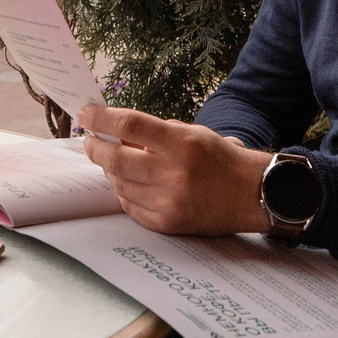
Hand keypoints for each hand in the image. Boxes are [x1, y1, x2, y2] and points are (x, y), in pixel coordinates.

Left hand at [76, 104, 270, 236]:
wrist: (252, 195)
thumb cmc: (221, 160)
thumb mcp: (193, 134)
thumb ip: (156, 133)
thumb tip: (117, 133)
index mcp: (182, 144)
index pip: (129, 125)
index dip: (101, 118)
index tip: (86, 114)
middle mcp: (174, 173)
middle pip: (115, 158)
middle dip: (95, 147)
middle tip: (90, 140)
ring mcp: (169, 202)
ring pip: (119, 184)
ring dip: (110, 171)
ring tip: (114, 162)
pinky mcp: (168, 223)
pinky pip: (130, 207)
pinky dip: (124, 192)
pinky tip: (129, 184)